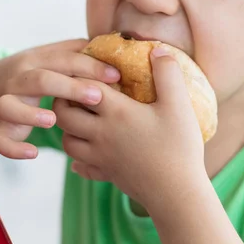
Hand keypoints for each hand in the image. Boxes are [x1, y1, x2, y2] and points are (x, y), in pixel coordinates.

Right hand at [0, 39, 119, 159]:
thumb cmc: (31, 72)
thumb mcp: (49, 56)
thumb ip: (75, 52)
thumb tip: (110, 46)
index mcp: (35, 61)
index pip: (64, 60)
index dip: (90, 66)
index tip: (115, 75)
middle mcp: (18, 80)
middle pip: (40, 80)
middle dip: (69, 87)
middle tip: (97, 97)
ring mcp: (5, 103)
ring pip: (11, 107)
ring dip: (31, 114)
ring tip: (53, 120)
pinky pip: (1, 140)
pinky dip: (14, 148)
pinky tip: (33, 152)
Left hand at [54, 48, 205, 212]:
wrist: (177, 193)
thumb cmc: (179, 147)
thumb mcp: (179, 104)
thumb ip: (167, 73)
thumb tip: (156, 50)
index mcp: (116, 113)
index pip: (84, 88)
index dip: (83, 75)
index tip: (89, 68)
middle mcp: (101, 134)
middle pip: (64, 114)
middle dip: (65, 99)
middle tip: (78, 91)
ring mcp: (101, 157)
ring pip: (66, 141)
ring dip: (68, 128)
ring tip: (82, 118)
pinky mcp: (106, 175)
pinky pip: (80, 166)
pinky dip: (78, 158)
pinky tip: (89, 152)